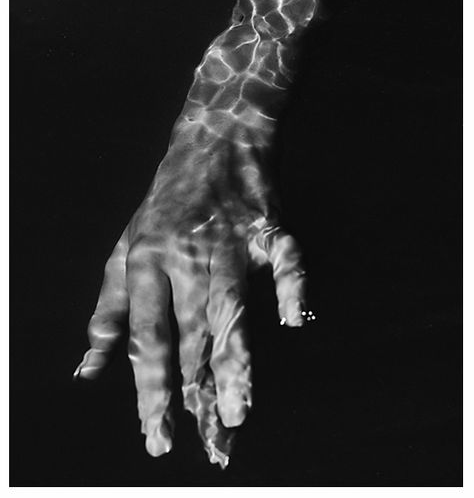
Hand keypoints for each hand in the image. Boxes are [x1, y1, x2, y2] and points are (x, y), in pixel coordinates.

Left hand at [73, 127, 308, 467]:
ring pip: (231, 305)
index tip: (158, 438)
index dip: (150, 391)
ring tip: (241, 410)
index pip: (146, 338)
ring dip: (237, 358)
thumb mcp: (124, 251)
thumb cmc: (163, 204)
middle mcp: (185, 255)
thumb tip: (87, 372)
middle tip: (211, 445)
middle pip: (191, 331)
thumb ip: (108, 312)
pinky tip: (294, 321)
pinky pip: (284, 258)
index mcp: (146, 262)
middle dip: (199, 391)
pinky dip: (290, 286)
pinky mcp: (267, 226)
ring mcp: (229, 239)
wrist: (212, 139)